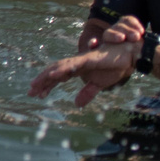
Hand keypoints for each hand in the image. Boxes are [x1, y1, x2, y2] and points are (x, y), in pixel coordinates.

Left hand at [29, 15, 144, 106]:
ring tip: (35, 85)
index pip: (57, 78)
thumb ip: (87, 93)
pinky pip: (72, 64)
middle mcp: (75, 64)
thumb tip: (77, 104)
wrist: (129, 55)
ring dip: (46, 76)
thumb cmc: (114, 66)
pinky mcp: (88, 59)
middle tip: (30, 92)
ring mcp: (81, 60)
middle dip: (42, 81)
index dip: (47, 85)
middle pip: (54, 72)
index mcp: (77, 70)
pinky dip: (62, 69)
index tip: (37, 95)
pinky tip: (53, 74)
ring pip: (59, 67)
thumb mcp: (98, 84)